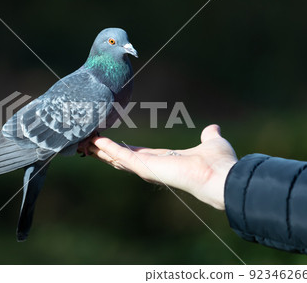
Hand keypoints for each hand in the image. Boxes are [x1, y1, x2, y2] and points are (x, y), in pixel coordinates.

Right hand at [82, 124, 236, 209]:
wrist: (222, 177)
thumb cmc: (219, 163)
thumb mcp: (211, 143)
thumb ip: (208, 136)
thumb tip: (213, 129)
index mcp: (164, 161)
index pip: (137, 155)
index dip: (121, 149)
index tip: (107, 142)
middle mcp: (152, 166)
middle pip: (121, 158)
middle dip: (104, 151)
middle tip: (86, 142)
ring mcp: (147, 168)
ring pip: (118, 158)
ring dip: (101, 150)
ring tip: (84, 141)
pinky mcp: (146, 166)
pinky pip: (123, 156)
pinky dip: (109, 148)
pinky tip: (96, 141)